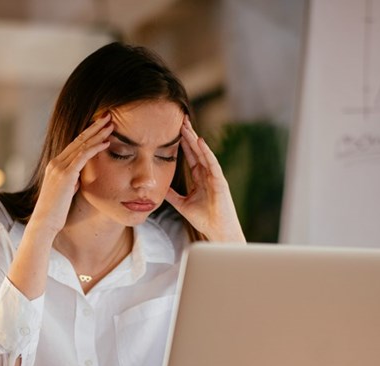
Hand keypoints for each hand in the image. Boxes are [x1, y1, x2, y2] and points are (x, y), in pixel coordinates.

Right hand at [9, 114, 112, 299]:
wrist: (44, 223)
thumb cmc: (55, 212)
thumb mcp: (65, 192)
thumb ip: (71, 182)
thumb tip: (79, 178)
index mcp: (56, 165)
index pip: (74, 145)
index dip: (88, 134)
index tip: (100, 126)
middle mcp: (56, 162)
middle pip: (78, 140)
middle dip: (94, 127)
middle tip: (108, 116)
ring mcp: (60, 167)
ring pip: (82, 145)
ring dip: (98, 134)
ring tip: (111, 124)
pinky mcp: (65, 175)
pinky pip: (83, 157)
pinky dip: (96, 148)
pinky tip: (107, 142)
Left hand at [165, 116, 244, 241]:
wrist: (218, 232)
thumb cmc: (204, 219)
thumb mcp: (182, 204)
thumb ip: (171, 195)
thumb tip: (158, 187)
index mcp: (200, 178)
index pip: (190, 156)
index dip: (182, 143)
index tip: (174, 130)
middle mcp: (208, 174)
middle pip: (196, 150)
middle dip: (188, 135)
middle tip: (180, 119)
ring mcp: (215, 176)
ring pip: (203, 153)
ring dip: (195, 139)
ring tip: (187, 126)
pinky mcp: (220, 181)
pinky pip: (212, 163)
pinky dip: (206, 152)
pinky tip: (200, 141)